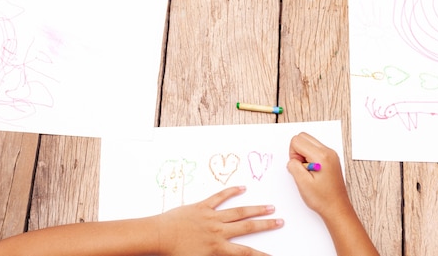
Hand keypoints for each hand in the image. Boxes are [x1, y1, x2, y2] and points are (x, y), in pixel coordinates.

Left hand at [156, 186, 282, 255]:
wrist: (158, 237)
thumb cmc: (174, 254)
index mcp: (217, 248)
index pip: (244, 253)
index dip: (260, 254)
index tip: (273, 255)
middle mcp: (218, 231)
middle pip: (247, 228)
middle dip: (265, 225)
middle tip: (280, 221)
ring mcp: (211, 217)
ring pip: (238, 212)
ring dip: (255, 209)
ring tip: (269, 207)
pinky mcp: (201, 207)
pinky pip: (219, 198)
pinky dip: (230, 192)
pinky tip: (241, 188)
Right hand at [286, 132, 348, 218]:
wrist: (337, 208)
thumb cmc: (322, 198)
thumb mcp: (302, 183)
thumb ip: (294, 165)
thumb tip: (293, 159)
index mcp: (321, 156)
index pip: (297, 140)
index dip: (293, 153)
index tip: (298, 167)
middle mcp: (328, 152)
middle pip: (303, 136)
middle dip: (297, 150)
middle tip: (302, 167)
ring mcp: (331, 154)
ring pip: (309, 142)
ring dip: (303, 153)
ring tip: (308, 170)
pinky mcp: (331, 158)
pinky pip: (315, 149)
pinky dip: (310, 156)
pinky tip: (312, 170)